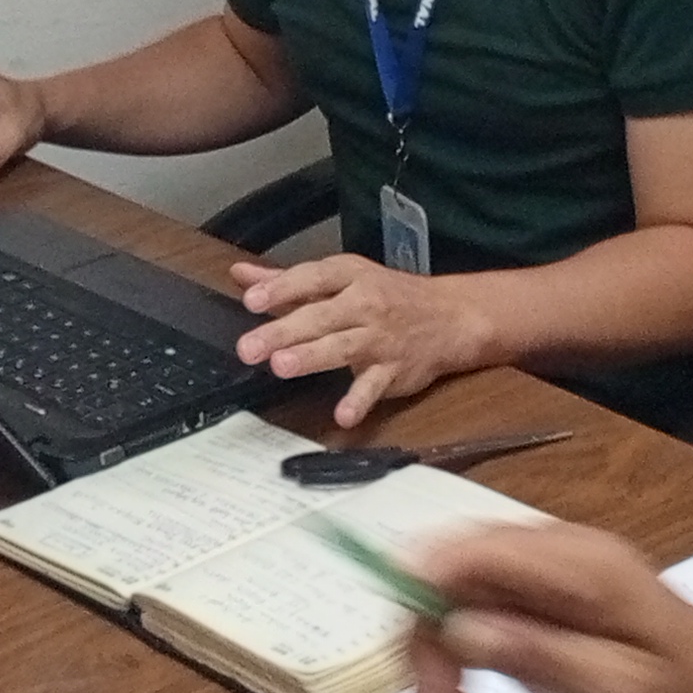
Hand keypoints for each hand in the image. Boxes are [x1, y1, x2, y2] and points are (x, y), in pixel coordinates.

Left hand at [229, 252, 495, 427]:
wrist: (450, 316)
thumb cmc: (386, 295)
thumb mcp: (341, 279)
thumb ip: (288, 282)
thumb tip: (241, 276)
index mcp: (349, 276)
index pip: (312, 278)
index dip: (282, 289)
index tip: (252, 301)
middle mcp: (365, 304)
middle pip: (320, 317)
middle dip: (283, 331)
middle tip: (249, 347)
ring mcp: (380, 338)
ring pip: (343, 348)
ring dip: (312, 357)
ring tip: (281, 367)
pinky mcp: (394, 370)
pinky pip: (375, 386)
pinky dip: (360, 401)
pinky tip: (343, 415)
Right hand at [407, 522, 692, 692]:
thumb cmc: (678, 690)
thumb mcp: (615, 688)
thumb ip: (539, 654)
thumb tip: (457, 628)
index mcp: (578, 563)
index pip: (474, 550)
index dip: (422, 594)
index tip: (414, 667)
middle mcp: (549, 550)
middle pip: (445, 579)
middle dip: (432, 658)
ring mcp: (535, 569)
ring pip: (446, 605)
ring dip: (442, 676)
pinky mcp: (527, 592)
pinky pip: (466, 618)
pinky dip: (458, 671)